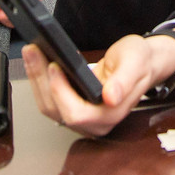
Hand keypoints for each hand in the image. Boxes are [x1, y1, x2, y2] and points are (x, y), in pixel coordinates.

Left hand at [23, 33, 174, 135]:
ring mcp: (83, 119)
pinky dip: (41, 81)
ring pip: (49, 107)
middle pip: (57, 110)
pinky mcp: (74, 109)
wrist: (142, 63)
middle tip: (34, 52)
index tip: (55, 66)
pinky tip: (38, 62)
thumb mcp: (135, 62)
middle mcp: (95, 123)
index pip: (76, 114)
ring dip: (37, 79)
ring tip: (32, 53)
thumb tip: (111, 97)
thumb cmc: (139, 62)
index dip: (61, 93)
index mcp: (111, 114)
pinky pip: (51, 101)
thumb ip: (124, 81)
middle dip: (41, 80)